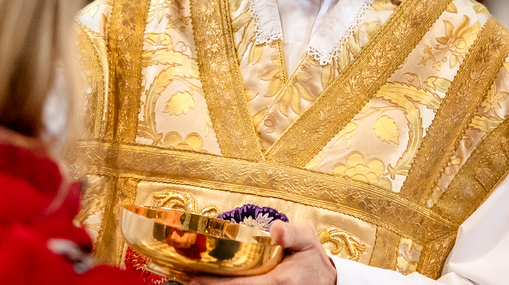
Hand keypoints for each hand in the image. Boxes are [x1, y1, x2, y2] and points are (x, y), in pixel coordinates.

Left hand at [188, 222, 335, 284]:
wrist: (327, 283)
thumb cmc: (313, 260)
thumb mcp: (309, 240)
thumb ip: (293, 234)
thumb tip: (276, 229)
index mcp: (277, 282)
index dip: (214, 283)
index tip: (192, 276)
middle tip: (181, 276)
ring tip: (188, 279)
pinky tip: (208, 280)